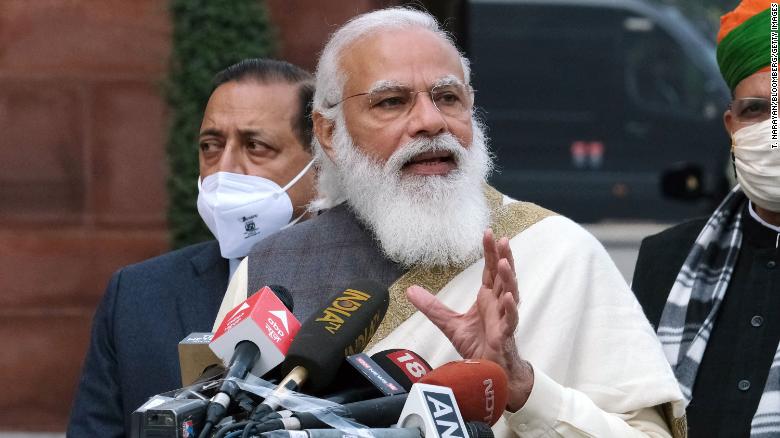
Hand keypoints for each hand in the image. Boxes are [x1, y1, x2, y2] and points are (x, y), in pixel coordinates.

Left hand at [406, 229, 533, 410]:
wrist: (487, 371)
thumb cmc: (477, 345)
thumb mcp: (449, 323)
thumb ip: (432, 307)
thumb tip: (410, 290)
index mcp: (487, 298)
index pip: (489, 270)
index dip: (490, 252)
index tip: (489, 233)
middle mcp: (498, 304)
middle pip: (503, 276)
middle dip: (503, 257)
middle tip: (503, 239)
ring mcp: (503, 318)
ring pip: (510, 294)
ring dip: (508, 278)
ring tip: (504, 263)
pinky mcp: (505, 335)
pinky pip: (510, 319)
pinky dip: (510, 308)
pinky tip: (507, 296)